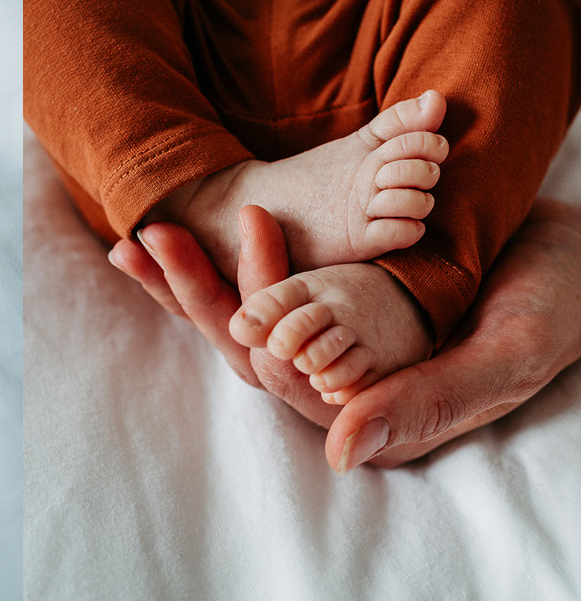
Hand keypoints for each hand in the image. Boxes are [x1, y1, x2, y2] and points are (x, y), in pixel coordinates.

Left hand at [117, 204, 580, 468]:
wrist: (569, 264)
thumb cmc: (551, 310)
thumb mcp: (502, 356)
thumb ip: (424, 402)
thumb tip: (338, 450)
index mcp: (372, 415)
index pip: (282, 376)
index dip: (238, 321)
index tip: (204, 267)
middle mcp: (340, 390)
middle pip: (246, 347)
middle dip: (191, 292)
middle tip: (145, 238)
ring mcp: (332, 350)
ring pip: (244, 320)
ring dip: (190, 278)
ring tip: (142, 233)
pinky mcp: (329, 312)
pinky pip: (263, 292)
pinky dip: (219, 262)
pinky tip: (176, 230)